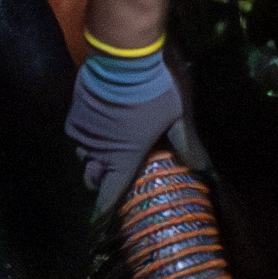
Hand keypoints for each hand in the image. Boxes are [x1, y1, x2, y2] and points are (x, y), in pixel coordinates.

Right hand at [66, 38, 212, 219]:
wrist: (124, 56)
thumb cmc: (155, 90)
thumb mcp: (178, 116)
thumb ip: (186, 144)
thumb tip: (202, 168)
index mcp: (123, 157)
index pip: (110, 193)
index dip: (104, 211)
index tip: (101, 222)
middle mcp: (98, 150)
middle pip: (92, 177)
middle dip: (101, 182)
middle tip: (114, 177)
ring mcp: (83, 132)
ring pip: (83, 156)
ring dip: (93, 159)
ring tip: (107, 153)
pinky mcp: (75, 113)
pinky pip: (77, 135)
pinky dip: (86, 138)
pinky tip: (98, 129)